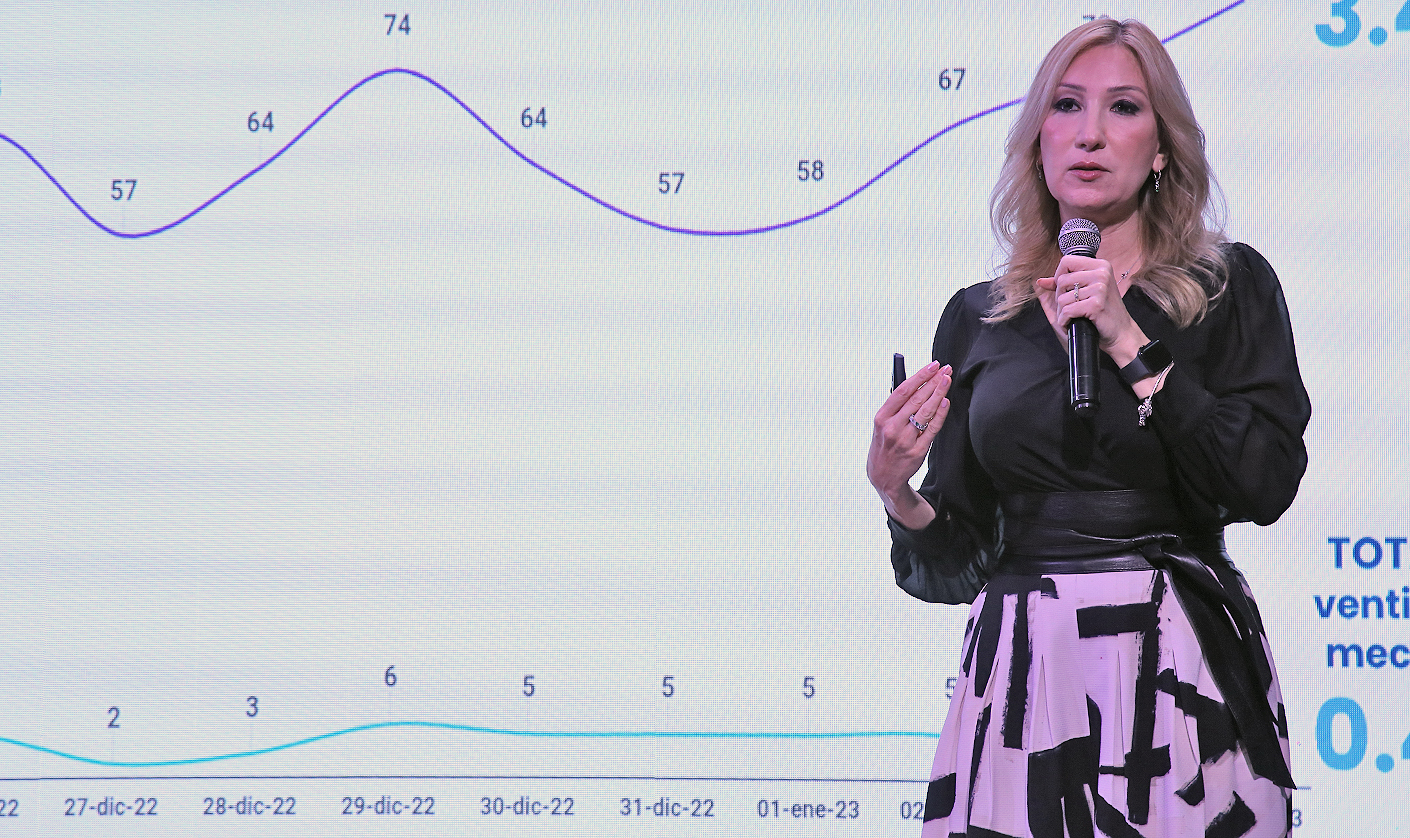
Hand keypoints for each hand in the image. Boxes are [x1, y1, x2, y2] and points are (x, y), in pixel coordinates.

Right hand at [867, 360, 949, 527]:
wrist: (883, 477)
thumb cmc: (883, 447)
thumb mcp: (881, 425)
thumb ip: (896, 407)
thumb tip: (916, 384)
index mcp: (881, 418)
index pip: (902, 391)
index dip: (920, 376)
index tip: (932, 366)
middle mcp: (892, 428)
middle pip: (917, 399)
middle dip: (934, 381)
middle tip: (946, 370)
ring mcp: (906, 440)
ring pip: (926, 411)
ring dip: (939, 393)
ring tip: (948, 380)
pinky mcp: (918, 450)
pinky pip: (932, 429)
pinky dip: (940, 414)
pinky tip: (946, 402)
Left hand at [1035, 255, 1145, 364]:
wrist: (1121, 334)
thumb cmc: (1102, 313)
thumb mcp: (1085, 293)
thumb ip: (1062, 284)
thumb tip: (1040, 281)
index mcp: (1100, 266)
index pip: (1066, 261)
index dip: (1059, 276)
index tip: (1065, 290)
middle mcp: (1101, 273)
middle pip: (1061, 280)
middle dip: (1060, 297)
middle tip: (1072, 307)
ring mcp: (1100, 288)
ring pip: (1062, 298)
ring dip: (1062, 312)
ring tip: (1075, 317)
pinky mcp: (1096, 304)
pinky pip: (1067, 311)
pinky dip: (1065, 321)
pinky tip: (1073, 324)